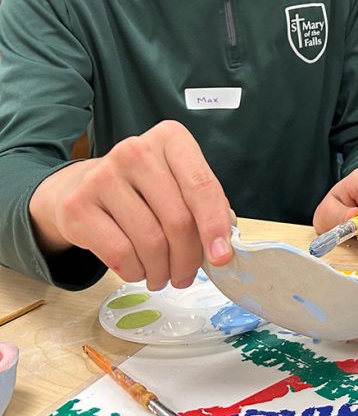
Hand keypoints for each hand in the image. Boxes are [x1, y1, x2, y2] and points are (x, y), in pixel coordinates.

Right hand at [28, 120, 233, 290]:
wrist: (83, 187)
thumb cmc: (145, 188)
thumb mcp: (178, 183)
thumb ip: (205, 206)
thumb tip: (222, 247)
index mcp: (170, 138)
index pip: (202, 186)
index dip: (214, 226)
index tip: (222, 258)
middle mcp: (136, 151)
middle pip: (178, 219)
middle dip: (188, 258)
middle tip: (187, 277)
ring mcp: (103, 175)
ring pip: (151, 241)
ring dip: (162, 270)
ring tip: (163, 277)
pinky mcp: (77, 205)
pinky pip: (120, 253)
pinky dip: (136, 271)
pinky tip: (138, 271)